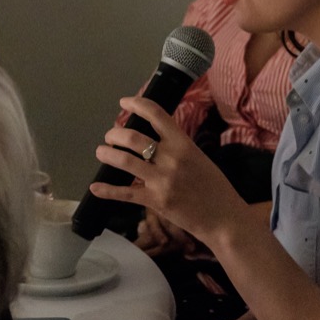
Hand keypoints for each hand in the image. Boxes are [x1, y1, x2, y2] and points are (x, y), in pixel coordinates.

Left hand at [91, 97, 250, 247]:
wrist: (223, 217)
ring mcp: (161, 180)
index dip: (136, 105)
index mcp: (184, 143)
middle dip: (115, 134)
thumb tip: (155, 137)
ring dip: (107, 154)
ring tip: (101, 152)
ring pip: (125, 161)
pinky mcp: (155, 201)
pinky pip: (125, 193)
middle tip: (110, 136)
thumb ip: (177, 146)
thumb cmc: (214, 187)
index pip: (156, 115)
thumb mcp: (199, 157)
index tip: (125, 102)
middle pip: (133, 138)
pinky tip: (95, 188)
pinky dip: (107, 190)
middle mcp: (171, 158)